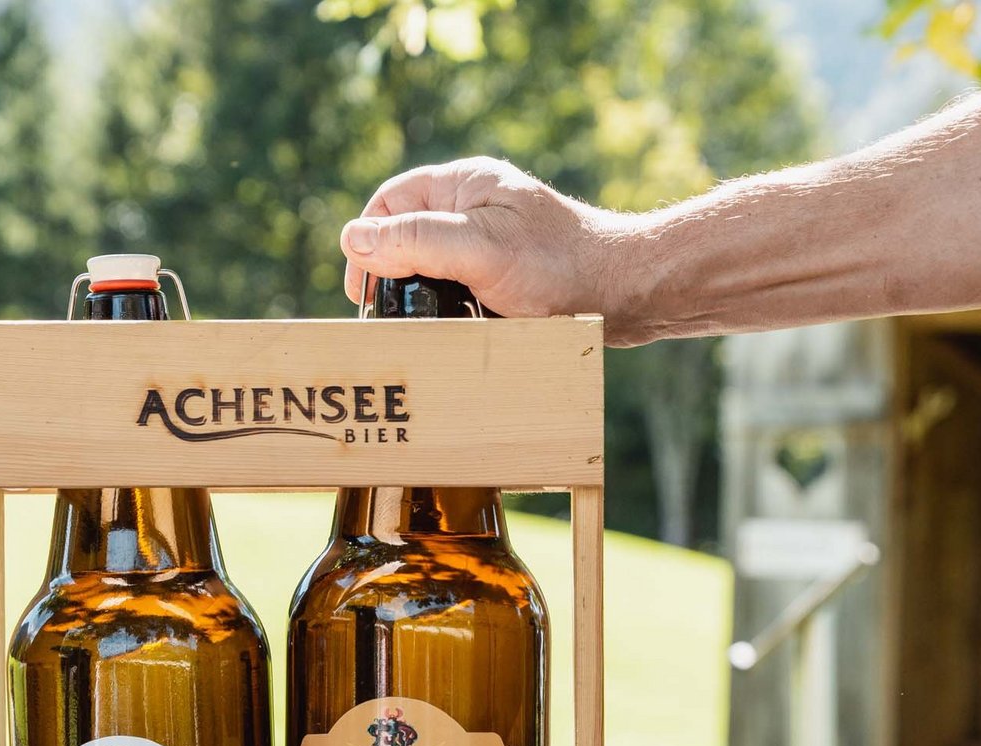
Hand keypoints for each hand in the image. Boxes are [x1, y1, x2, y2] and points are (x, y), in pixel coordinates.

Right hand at [340, 157, 642, 342]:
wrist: (627, 292)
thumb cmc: (558, 265)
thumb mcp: (478, 249)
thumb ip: (415, 240)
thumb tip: (353, 238)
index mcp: (463, 183)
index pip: (389, 203)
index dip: (367, 243)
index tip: (364, 290)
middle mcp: (473, 207)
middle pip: (405, 236)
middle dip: (392, 274)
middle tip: (388, 316)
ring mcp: (489, 240)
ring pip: (430, 266)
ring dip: (422, 297)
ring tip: (422, 326)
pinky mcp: (504, 271)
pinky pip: (458, 287)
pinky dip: (449, 309)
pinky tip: (455, 328)